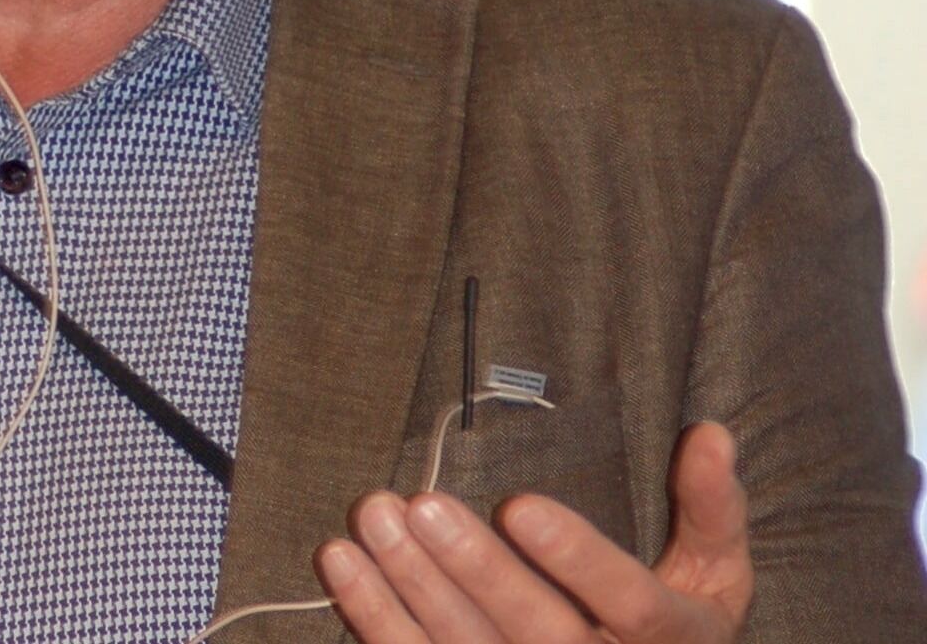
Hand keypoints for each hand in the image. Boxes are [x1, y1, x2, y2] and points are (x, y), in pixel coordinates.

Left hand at [317, 422, 753, 641]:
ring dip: (409, 591)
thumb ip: (712, 509)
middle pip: (540, 634)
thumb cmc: (674, 631)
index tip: (520, 503)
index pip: (632, 605)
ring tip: (368, 522)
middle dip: (477, 571)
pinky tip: (342, 566)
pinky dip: (376, 620)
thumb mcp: (713, 577)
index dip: (579, 559)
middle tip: (421, 505)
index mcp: (671, 642)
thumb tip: (711, 433)